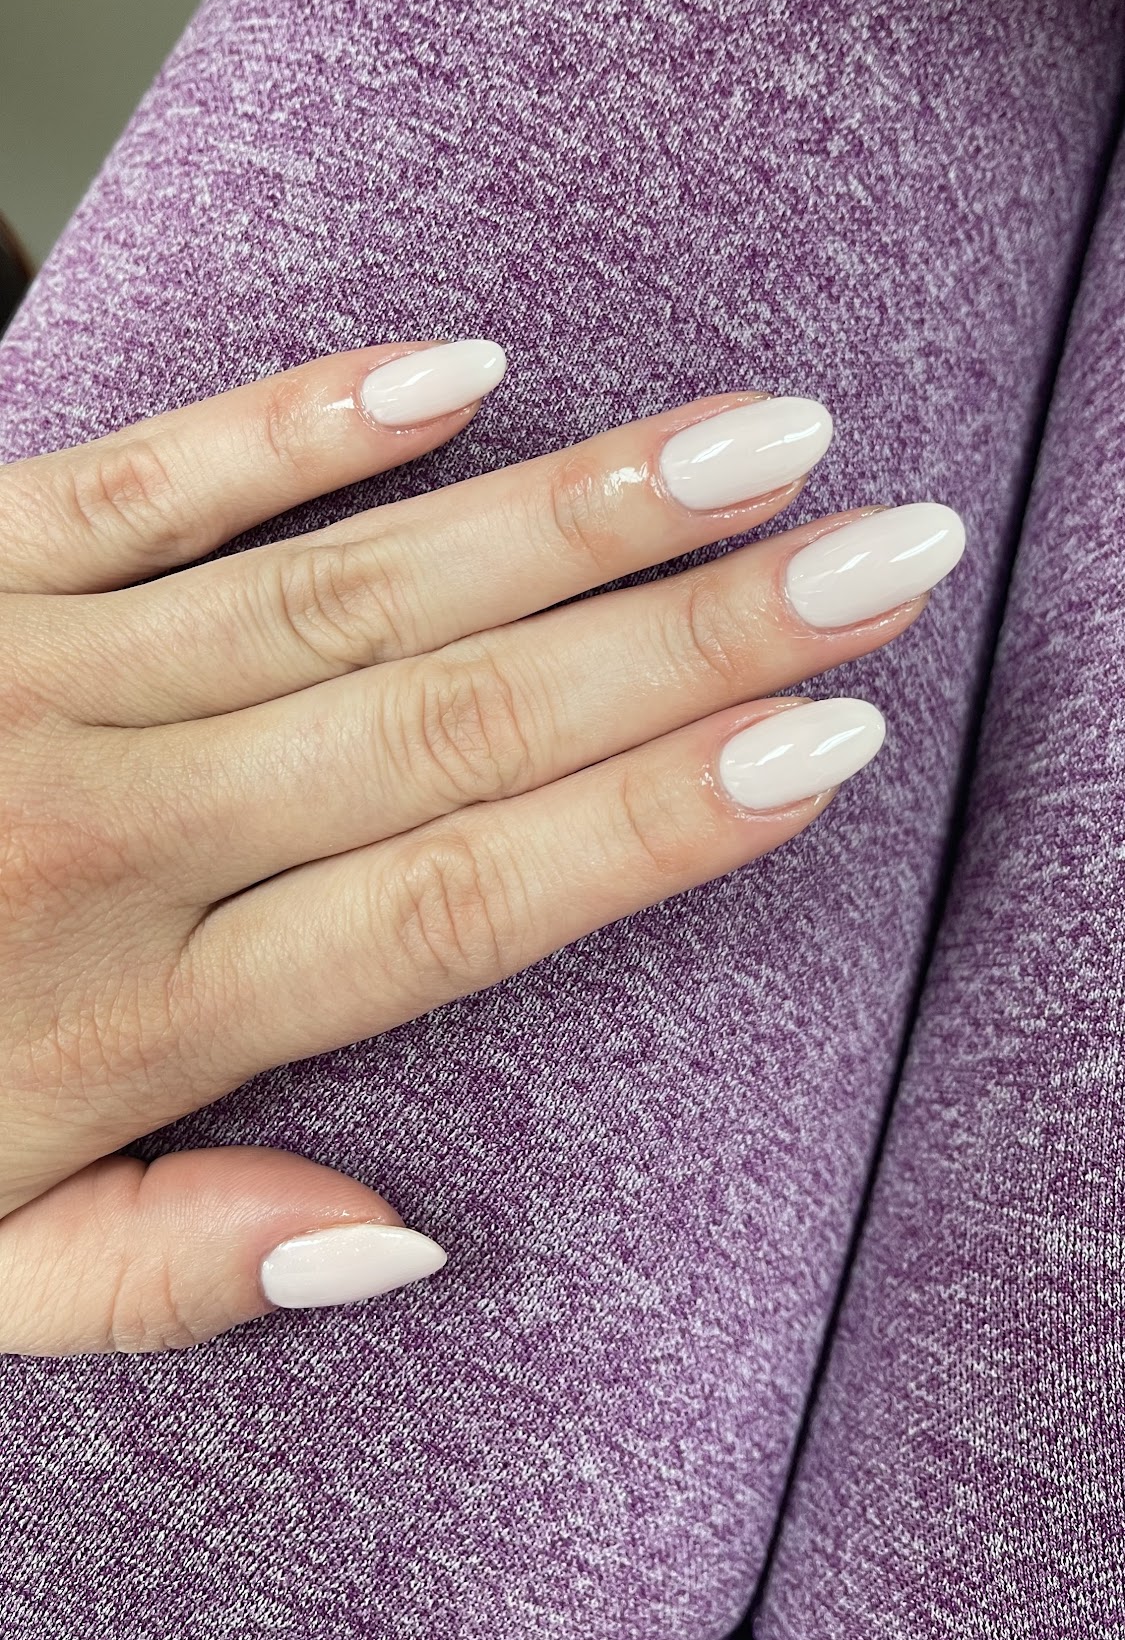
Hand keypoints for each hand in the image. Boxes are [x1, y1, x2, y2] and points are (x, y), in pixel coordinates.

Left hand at [0, 338, 963, 1352]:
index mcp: (125, 1017)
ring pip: (343, 585)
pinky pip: (142, 476)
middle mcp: (103, 831)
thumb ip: (158, 1268)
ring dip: (562, 513)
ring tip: (742, 448)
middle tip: (873, 550)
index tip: (820, 738)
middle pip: (451, 721)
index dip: (654, 818)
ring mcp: (24, 678)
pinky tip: (459, 371)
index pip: (456, 900)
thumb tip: (393, 1228)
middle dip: (687, 636)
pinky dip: (300, 421)